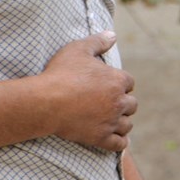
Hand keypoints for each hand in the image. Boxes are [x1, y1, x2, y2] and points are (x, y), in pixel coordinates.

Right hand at [42, 31, 136, 151]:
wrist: (47, 101)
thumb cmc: (62, 72)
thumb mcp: (78, 49)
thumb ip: (98, 41)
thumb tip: (112, 35)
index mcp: (116, 80)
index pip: (129, 82)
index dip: (120, 82)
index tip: (111, 84)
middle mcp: (118, 101)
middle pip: (132, 104)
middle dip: (123, 102)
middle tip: (110, 101)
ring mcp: (110, 121)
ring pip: (127, 125)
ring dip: (122, 121)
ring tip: (112, 119)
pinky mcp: (101, 138)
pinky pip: (119, 144)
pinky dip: (120, 141)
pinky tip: (115, 138)